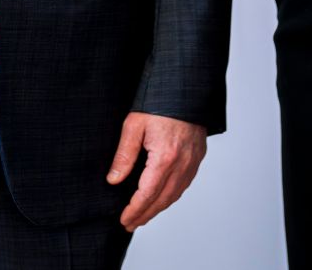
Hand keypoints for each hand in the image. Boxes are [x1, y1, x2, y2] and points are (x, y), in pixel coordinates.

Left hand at [106, 112, 206, 230]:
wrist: (186, 87)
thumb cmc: (159, 102)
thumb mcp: (134, 125)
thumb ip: (124, 155)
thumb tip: (114, 180)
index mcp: (165, 158)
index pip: (147, 194)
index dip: (135, 210)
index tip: (124, 219)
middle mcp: (182, 163)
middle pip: (162, 200)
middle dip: (145, 215)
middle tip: (130, 224)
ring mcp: (192, 161)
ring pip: (175, 194)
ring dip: (159, 208)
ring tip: (144, 215)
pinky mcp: (197, 156)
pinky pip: (184, 184)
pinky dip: (172, 195)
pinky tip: (162, 197)